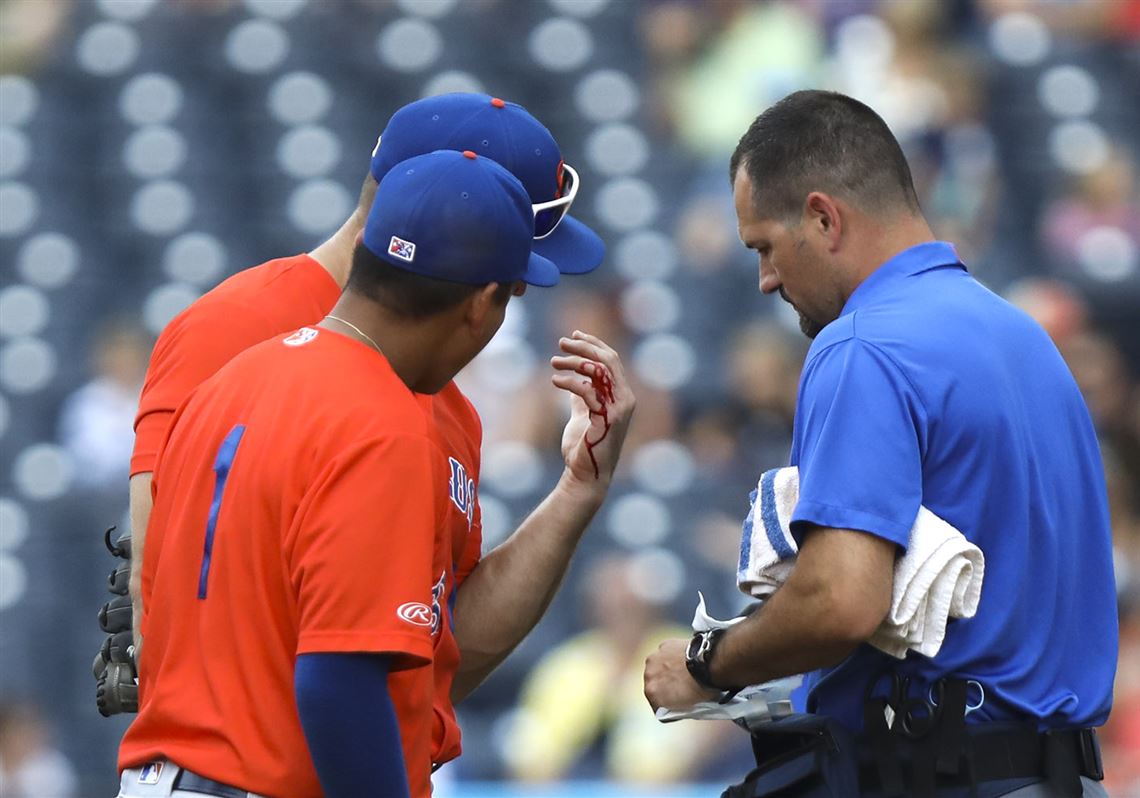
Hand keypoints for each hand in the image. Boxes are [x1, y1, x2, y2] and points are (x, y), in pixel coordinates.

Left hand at [550, 330, 634, 486]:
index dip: (594, 343)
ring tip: (554, 361)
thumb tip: (573, 380)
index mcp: (621, 395)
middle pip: (608, 359)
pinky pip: (588, 390)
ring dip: (575, 362)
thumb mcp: (582, 415)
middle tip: (562, 342)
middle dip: (585, 346)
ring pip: (599, 371)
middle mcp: (625, 398)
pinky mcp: (608, 418)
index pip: (611, 359)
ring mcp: (619, 408)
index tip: (573, 335)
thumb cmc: (583, 447)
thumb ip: (582, 396)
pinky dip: (571, 382)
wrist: (584, 475)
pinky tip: (555, 381)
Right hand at [644, 638, 719, 711]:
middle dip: (664, 683)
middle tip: (679, 684)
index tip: (674, 700)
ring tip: (682, 670)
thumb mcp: (687, 705)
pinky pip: (665, 653)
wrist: (709, 664)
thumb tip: (676, 701)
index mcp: (652, 693)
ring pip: (657, 666)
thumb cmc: (701, 686)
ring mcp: (655, 659)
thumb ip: (675, 704)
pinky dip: (672, 656)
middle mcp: (649, 675)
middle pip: (654, 682)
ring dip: (665, 668)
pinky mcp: (664, 645)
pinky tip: (684, 659)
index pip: (655, 703)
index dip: (666, 702)